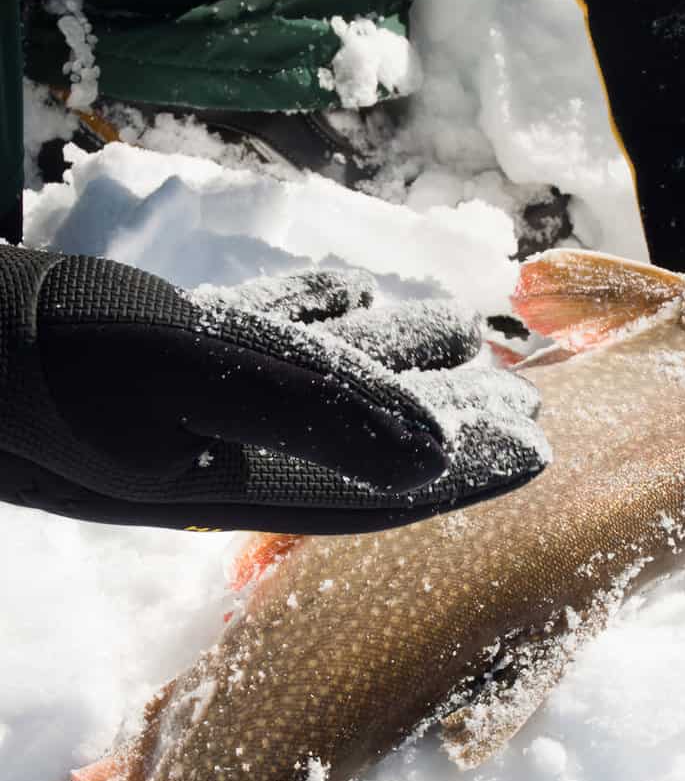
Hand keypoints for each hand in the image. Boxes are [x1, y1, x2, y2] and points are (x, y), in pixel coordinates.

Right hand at [0, 246, 546, 531]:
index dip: (469, 470)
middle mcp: (237, 450)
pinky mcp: (166, 356)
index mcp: (252, 476)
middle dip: (451, 417)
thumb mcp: (185, 377)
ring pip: (324, 382)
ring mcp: (202, 406)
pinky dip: (316, 320)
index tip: (539, 448)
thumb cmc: (44, 367)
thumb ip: (315, 408)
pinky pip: (265, 340)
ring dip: (398, 358)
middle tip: (525, 395)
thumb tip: (436, 448)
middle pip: (372, 438)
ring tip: (464, 332)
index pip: (389, 485)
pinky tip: (349, 295)